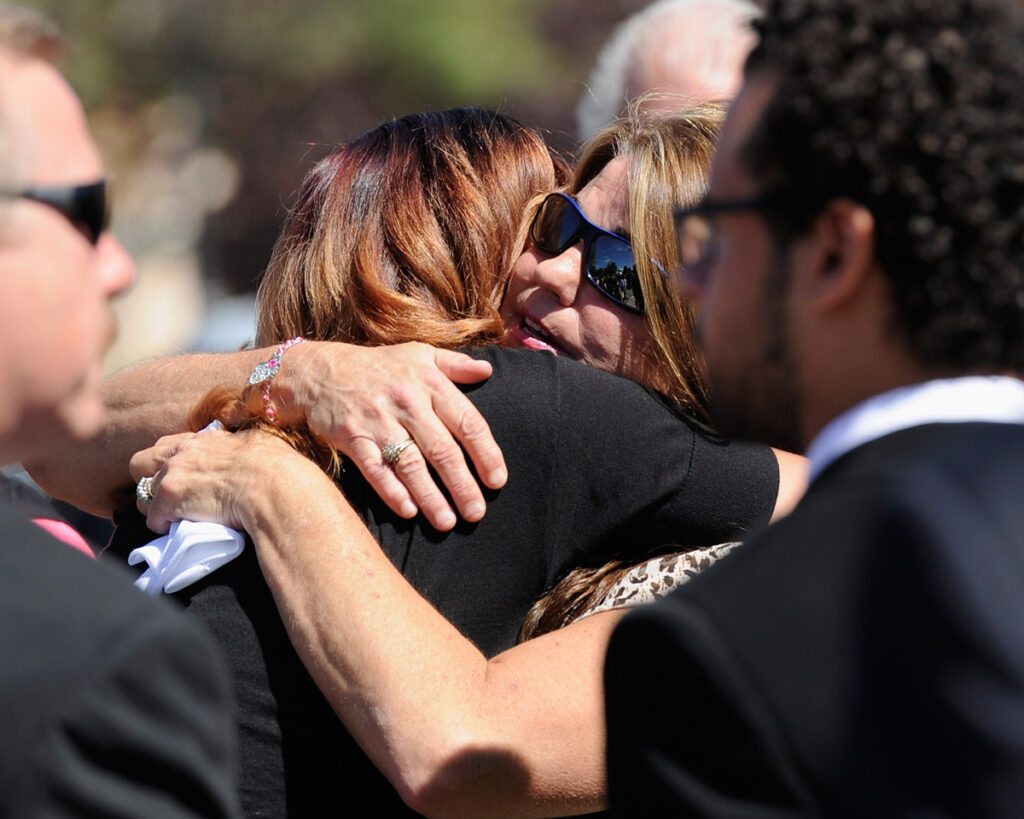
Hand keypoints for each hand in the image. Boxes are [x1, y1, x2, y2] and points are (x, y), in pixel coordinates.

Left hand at [130, 428, 318, 534]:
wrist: (275, 487)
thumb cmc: (279, 470)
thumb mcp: (259, 446)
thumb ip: (241, 448)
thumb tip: (249, 453)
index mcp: (205, 439)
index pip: (169, 445)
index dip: (170, 463)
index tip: (184, 479)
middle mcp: (183, 451)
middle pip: (141, 462)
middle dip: (149, 480)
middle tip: (171, 498)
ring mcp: (172, 474)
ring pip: (143, 495)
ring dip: (157, 507)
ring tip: (179, 519)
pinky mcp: (168, 500)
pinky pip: (154, 520)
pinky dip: (166, 528)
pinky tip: (185, 531)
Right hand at [280, 341, 506, 530]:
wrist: (318, 370)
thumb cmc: (378, 366)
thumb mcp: (419, 354)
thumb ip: (455, 364)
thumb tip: (488, 370)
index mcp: (429, 382)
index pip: (467, 421)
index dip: (486, 453)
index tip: (497, 480)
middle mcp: (406, 401)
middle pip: (442, 449)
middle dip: (462, 485)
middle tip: (477, 512)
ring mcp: (378, 420)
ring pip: (410, 464)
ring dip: (430, 496)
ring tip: (447, 522)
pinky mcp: (352, 437)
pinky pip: (375, 469)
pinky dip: (391, 491)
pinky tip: (408, 512)